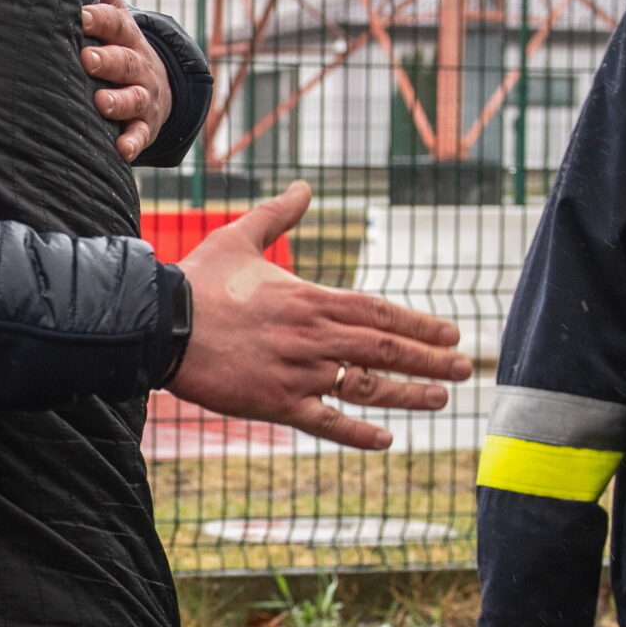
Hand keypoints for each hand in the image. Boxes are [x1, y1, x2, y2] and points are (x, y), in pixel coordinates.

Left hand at [79, 0, 171, 161]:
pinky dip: (133, 142)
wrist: (160, 86)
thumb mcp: (114, 13)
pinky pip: (141, 135)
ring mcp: (144, 95)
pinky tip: (121, 150)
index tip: (79, 15)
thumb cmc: (121, 45)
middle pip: (125, 60)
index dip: (98, 19)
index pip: (114, 23)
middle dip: (108, 59)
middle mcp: (137, 64)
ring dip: (118, 100)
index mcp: (126, 35)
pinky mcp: (145, 125)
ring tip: (100, 103)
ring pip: (134, 97)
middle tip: (87, 59)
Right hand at [168, 181, 471, 449]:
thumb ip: (279, 214)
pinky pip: (326, 422)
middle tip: (466, 369)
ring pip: (365, 387)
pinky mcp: (275, 403)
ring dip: (408, 395)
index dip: (420, 325)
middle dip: (430, 360)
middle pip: (384, 350)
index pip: (380, 311)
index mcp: (309, 298)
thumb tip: (304, 187)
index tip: (452, 334)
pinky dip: (358, 433)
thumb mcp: (240, 238)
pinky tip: (385, 439)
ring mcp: (296, 373)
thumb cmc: (198, 280)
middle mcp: (312, 336)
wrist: (159, 323)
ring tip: (440, 400)